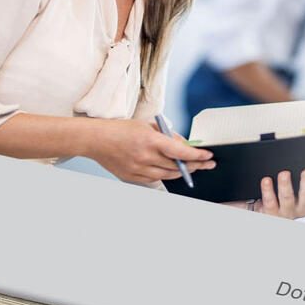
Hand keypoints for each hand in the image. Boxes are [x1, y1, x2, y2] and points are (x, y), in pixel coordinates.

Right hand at [81, 118, 214, 184]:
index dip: (197, 155)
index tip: (208, 156)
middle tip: (208, 164)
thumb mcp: (148, 125)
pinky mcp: (132, 178)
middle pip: (177, 166)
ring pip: (168, 175)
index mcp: (150, 140)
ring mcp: (138, 170)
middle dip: (195, 165)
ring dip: (183, 172)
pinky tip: (173, 170)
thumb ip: (168, 135)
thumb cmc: (122, 129)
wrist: (96, 140)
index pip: (180, 151)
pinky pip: (155, 179)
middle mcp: (145, 157)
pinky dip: (166, 175)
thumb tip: (186, 144)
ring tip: (194, 167)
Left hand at [245, 168, 304, 218]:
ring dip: (286, 185)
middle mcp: (302, 208)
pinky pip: (270, 202)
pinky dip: (268, 190)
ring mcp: (287, 212)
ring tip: (284, 174)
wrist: (270, 216)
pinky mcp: (271, 213)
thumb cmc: (287, 199)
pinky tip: (266, 181)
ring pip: (287, 198)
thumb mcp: (301, 191)